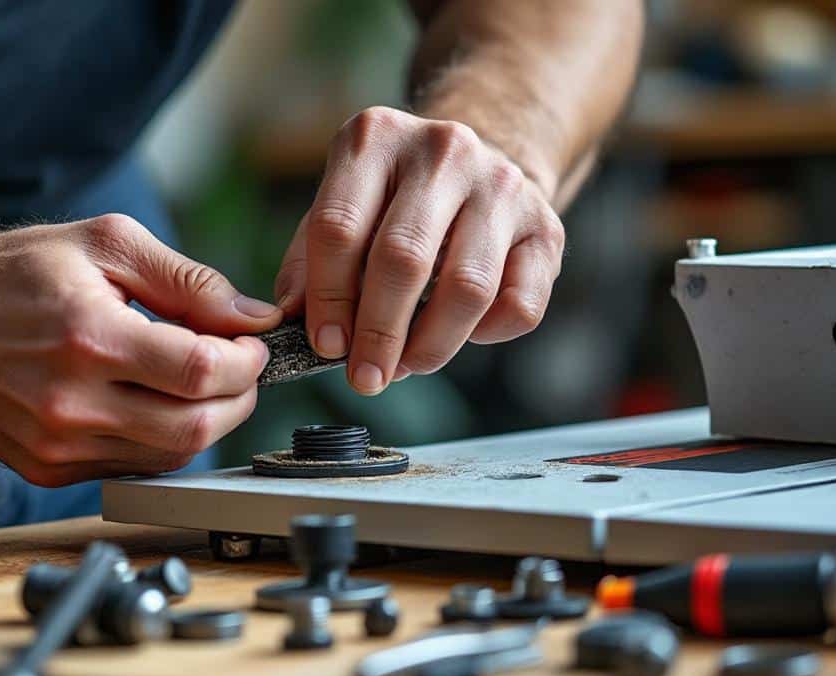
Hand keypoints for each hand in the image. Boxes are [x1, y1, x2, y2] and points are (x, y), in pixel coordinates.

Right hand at [0, 215, 281, 485]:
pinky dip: (160, 441)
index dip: (247, 363)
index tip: (252, 346)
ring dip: (205, 422)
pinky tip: (151, 403)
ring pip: (170, 456)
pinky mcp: (46, 469)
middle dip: (239, 400)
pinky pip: (132, 468)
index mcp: (90, 337)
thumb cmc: (13, 271)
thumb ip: (187, 281)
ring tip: (196, 382)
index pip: (204, 372)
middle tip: (240, 369)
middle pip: (197, 428)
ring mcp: (56, 444)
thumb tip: (252, 316)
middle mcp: (71, 402)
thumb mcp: (105, 245)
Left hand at [274, 106, 563, 393]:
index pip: (339, 227)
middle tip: (366, 377)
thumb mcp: (341, 207)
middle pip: (403, 258)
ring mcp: (501, 184)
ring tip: (407, 364)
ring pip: (468, 287)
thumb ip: (308, 260)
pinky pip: (520, 305)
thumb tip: (289, 317)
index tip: (326, 346)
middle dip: (379, 332)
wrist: (480, 165)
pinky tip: (464, 332)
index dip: (328, 298)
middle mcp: (442, 149)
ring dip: (431, 344)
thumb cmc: (394, 201)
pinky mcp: (546, 226)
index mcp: (375, 138)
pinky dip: (487, 334)